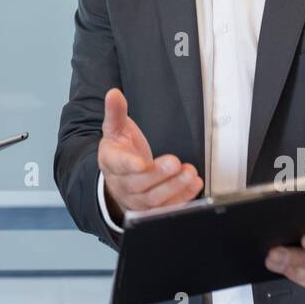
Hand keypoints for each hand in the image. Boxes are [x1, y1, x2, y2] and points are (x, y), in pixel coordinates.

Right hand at [98, 87, 201, 223]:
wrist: (119, 177)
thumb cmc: (120, 151)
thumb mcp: (115, 129)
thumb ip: (115, 112)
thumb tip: (113, 93)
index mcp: (111, 163)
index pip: (119, 165)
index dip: (130, 165)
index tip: (142, 163)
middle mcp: (121, 184)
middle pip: (139, 184)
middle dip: (159, 174)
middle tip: (175, 162)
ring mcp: (136, 200)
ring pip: (153, 200)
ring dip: (174, 187)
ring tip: (189, 173)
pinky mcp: (150, 210)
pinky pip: (165, 209)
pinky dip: (181, 199)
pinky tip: (193, 184)